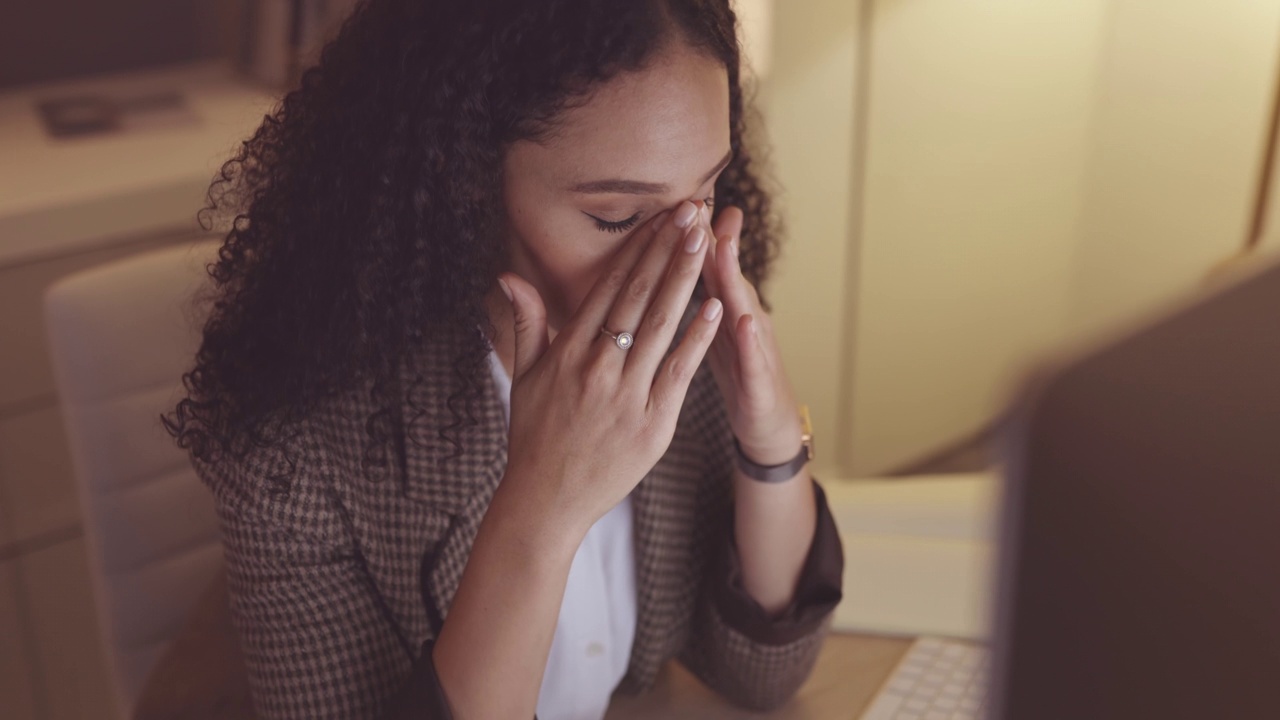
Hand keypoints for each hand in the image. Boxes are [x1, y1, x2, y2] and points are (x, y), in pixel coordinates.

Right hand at [497, 201, 722, 534]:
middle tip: (692, 211)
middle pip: (638, 295)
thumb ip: (526, 324)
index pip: (609, 287)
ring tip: (704, 241)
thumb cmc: (534, 437)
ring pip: (660, 324)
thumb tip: (508, 277)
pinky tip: (715, 307)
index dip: (638, 249)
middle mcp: (597, 366)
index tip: (660, 217)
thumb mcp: (523, 377)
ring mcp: (625, 393)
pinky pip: (678, 372)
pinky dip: (697, 339)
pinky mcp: (651, 422)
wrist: (546, 499)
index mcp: (569, 351)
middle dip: (667, 249)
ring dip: (685, 279)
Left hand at [698, 204, 803, 466]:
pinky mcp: (759, 380)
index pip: (702, 267)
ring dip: (734, 276)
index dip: (690, 236)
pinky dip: (749, 339)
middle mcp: (741, 320)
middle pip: (723, 275)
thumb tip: (671, 261)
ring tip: (724, 246)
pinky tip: (743, 320)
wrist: (770, 424)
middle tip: (702, 204)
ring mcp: (753, 349)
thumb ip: (698, 295)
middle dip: (713, 239)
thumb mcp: (715, 330)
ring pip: (742, 307)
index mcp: (721, 309)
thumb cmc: (737, 373)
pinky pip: (753, 358)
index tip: (677, 198)